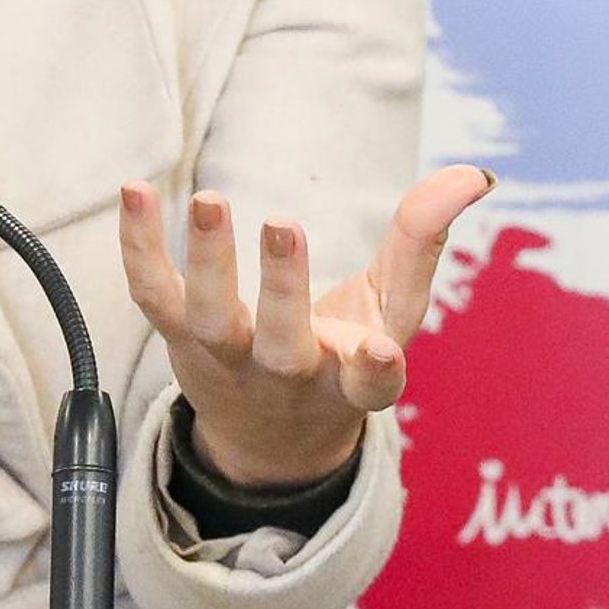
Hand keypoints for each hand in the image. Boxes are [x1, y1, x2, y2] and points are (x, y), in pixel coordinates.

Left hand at [117, 166, 494, 487]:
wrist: (266, 433)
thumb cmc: (341, 356)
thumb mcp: (391, 311)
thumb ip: (422, 242)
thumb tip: (472, 174)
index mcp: (351, 379)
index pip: (370, 385)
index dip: (374, 370)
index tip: (377, 350)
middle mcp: (286, 374)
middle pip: (282, 344)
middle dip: (283, 289)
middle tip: (284, 226)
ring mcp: (226, 356)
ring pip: (208, 318)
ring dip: (207, 260)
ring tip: (209, 199)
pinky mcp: (177, 334)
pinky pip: (150, 292)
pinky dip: (138, 244)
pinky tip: (136, 190)